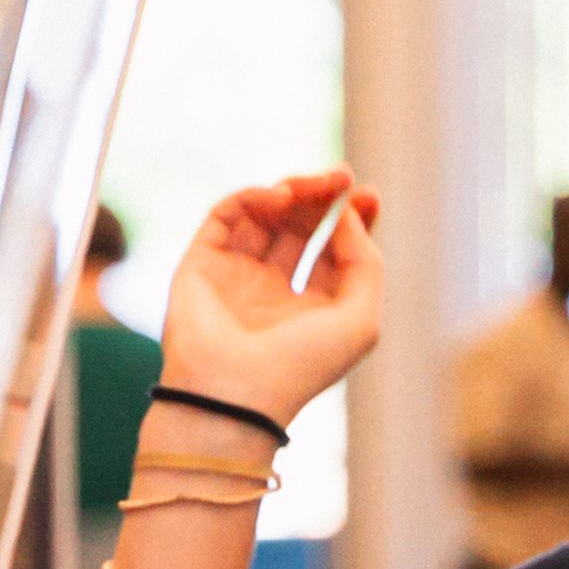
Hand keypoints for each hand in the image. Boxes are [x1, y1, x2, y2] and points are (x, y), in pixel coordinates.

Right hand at [148, 169, 385, 427]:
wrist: (234, 392)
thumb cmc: (302, 365)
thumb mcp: (361, 319)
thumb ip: (366, 261)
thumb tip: (346, 214)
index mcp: (311, 307)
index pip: (333, 250)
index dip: (351, 219)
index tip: (367, 195)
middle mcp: (272, 289)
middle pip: (301, 225)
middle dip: (323, 197)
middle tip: (342, 176)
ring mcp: (235, 274)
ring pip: (265, 213)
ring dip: (293, 190)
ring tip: (313, 185)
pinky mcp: (202, 262)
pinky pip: (227, 214)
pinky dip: (253, 196)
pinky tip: (280, 197)